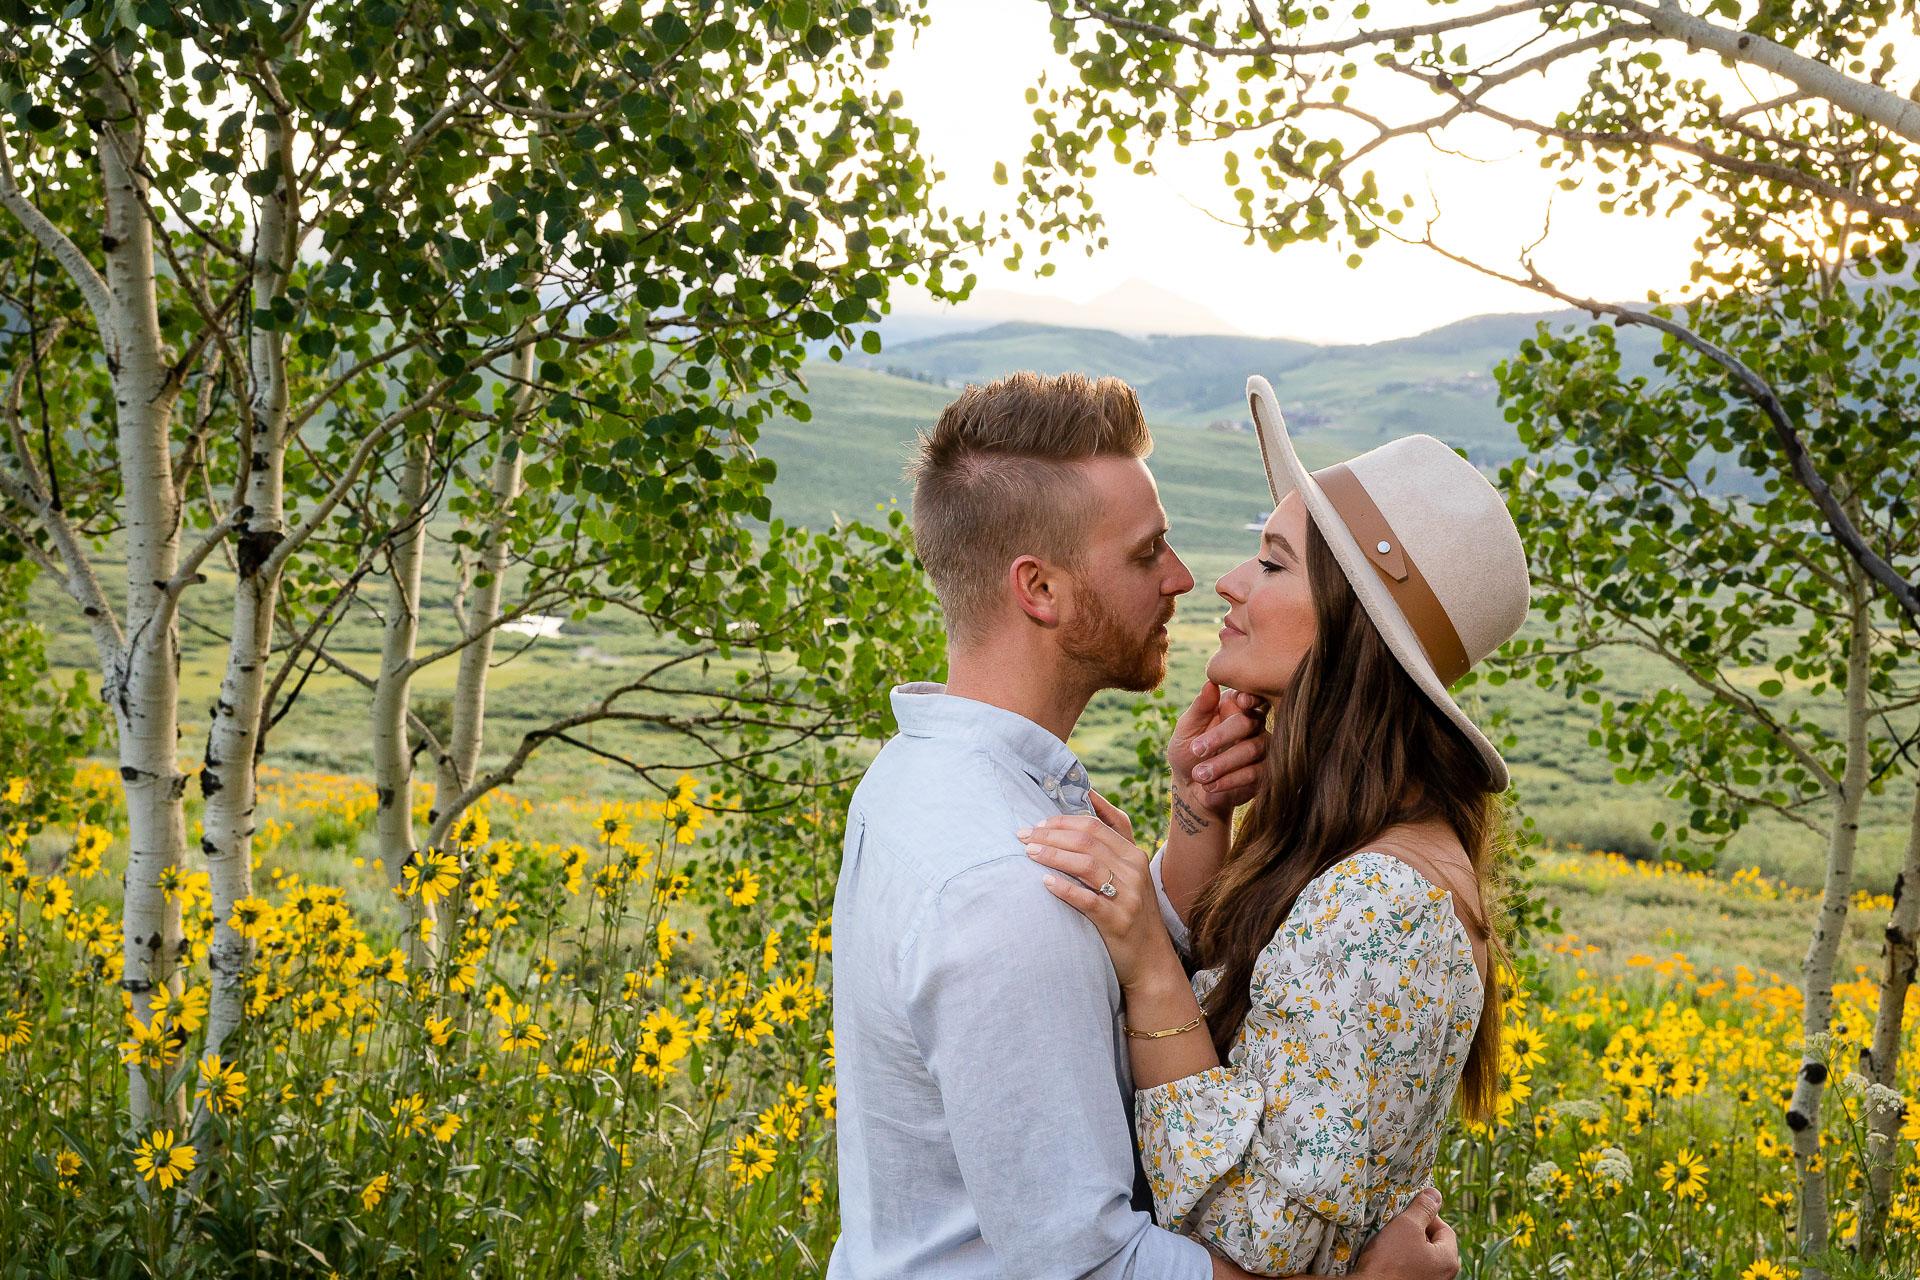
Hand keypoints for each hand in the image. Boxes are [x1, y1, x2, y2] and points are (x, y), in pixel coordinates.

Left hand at [1019, 795, 1183, 994]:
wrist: (1151, 960)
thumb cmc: (1131, 911)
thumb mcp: (1129, 874)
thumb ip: (1112, 843)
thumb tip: (1088, 801)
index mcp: (1134, 853)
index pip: (1097, 824)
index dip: (1066, 819)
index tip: (1039, 821)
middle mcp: (1134, 870)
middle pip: (1088, 840)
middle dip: (1051, 834)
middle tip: (1023, 835)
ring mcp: (1129, 896)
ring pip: (1087, 865)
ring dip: (1053, 855)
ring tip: (1029, 853)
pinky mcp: (1119, 921)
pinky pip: (1089, 900)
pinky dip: (1065, 889)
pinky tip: (1046, 883)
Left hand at [1169, 681, 1268, 821]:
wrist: (1190, 790)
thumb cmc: (1187, 753)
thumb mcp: (1186, 730)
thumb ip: (1199, 708)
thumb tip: (1210, 682)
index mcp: (1233, 705)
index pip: (1247, 694)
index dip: (1249, 697)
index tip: (1241, 702)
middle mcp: (1252, 723)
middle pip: (1248, 722)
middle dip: (1221, 736)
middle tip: (1196, 750)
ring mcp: (1261, 747)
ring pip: (1253, 748)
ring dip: (1222, 763)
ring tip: (1198, 774)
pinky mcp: (1265, 772)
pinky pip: (1256, 772)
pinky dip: (1231, 779)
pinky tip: (1210, 785)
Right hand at [1350, 1188, 1458, 1279]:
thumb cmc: (1389, 1261)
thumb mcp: (1407, 1226)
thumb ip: (1423, 1208)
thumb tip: (1435, 1194)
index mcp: (1448, 1261)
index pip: (1446, 1229)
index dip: (1429, 1216)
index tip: (1410, 1211)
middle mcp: (1444, 1276)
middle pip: (1435, 1244)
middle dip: (1418, 1231)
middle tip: (1399, 1224)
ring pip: (1423, 1256)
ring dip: (1409, 1245)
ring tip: (1392, 1239)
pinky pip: (1413, 1268)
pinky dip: (1403, 1259)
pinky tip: (1388, 1255)